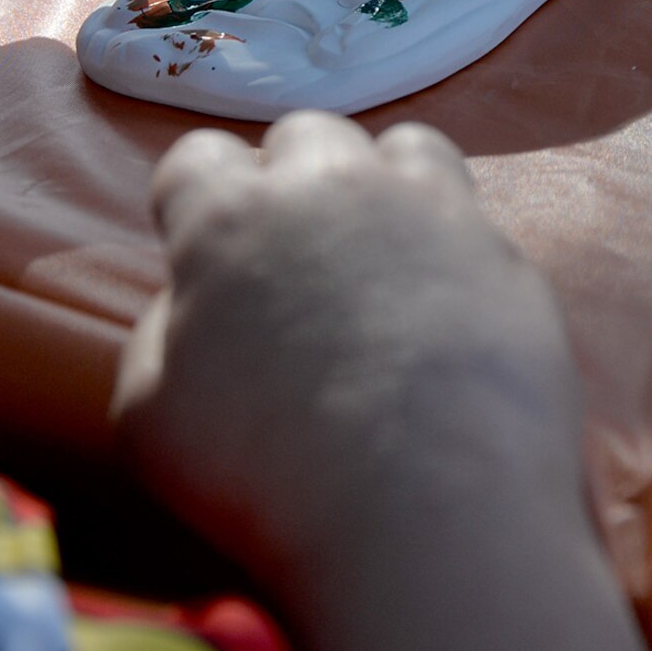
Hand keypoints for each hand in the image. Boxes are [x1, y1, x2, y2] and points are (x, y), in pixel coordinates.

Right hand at [114, 112, 651, 650]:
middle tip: (294, 262)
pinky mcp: (503, 254)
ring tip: (378, 257)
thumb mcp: (149, 422)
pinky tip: (441, 303)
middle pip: (304, 136)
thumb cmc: (271, 477)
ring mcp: (428, 211)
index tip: (205, 255)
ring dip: (381, 185)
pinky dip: (450, 243)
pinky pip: (471, 216)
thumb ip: (154, 340)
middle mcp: (331, 186)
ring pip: (401, 149)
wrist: (432, 514)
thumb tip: (187, 308)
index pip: (196, 157)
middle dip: (291, 181)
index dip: (192, 204)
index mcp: (229, 217)